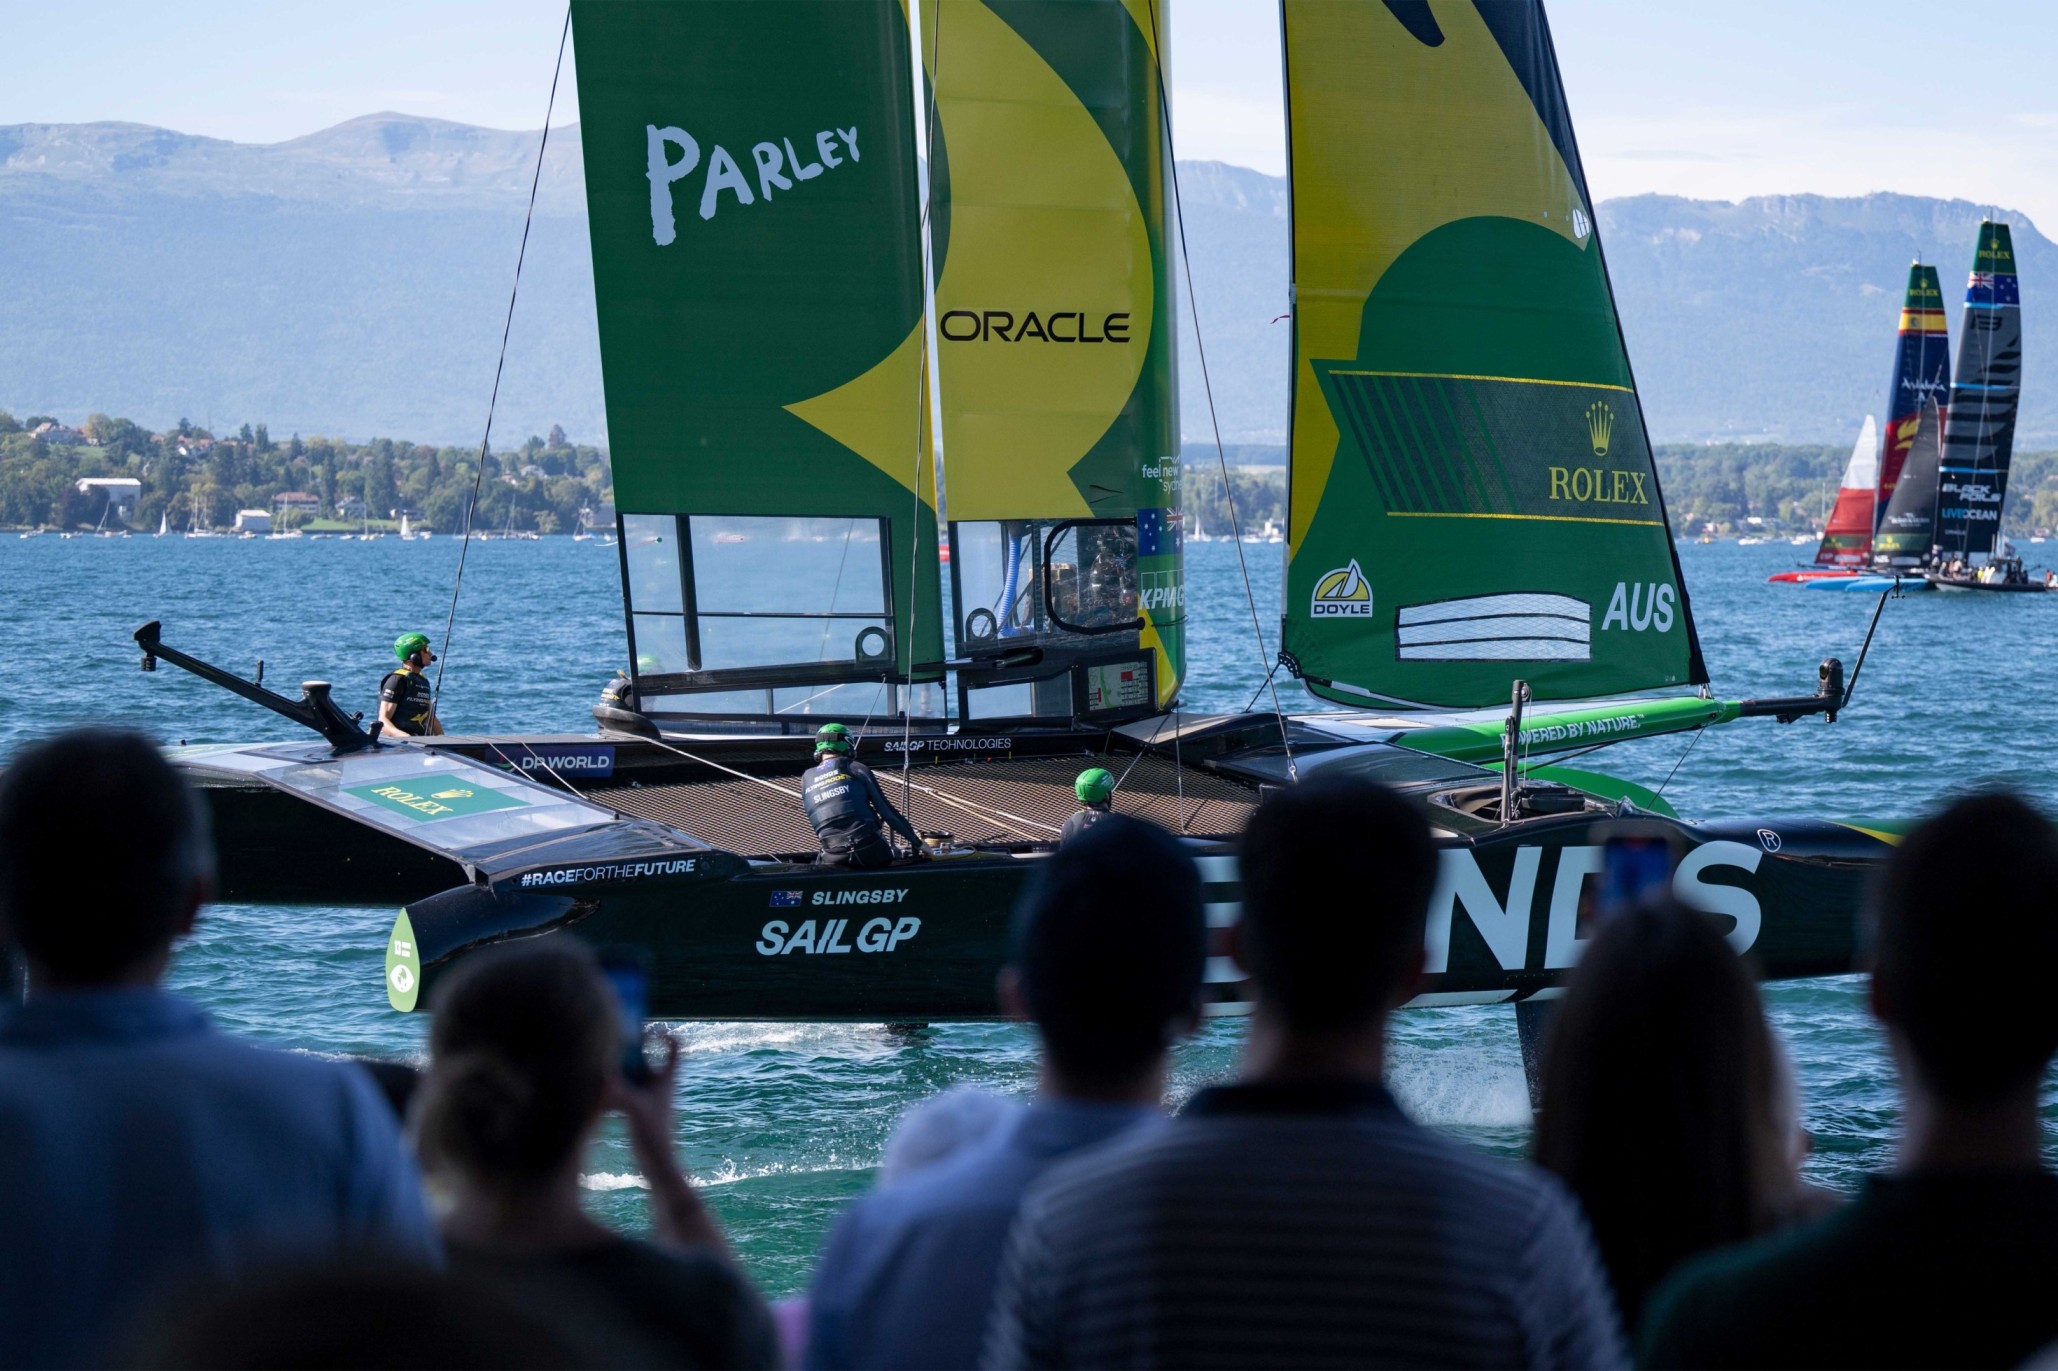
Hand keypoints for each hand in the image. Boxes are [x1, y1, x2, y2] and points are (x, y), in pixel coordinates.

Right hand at [604, 1032, 730, 1256]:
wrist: (657, 1168)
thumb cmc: (655, 1138)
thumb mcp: (635, 1110)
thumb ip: (618, 1092)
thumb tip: (599, 1079)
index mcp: (666, 1079)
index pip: (674, 1047)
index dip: (664, 1034)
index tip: (647, 1029)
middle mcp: (658, 1086)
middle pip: (645, 1057)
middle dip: (628, 1048)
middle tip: (607, 1041)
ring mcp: (647, 1098)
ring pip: (630, 1075)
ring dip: (616, 1069)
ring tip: (595, 1063)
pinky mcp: (635, 1111)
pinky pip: (622, 1091)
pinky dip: (609, 1088)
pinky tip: (591, 1090)